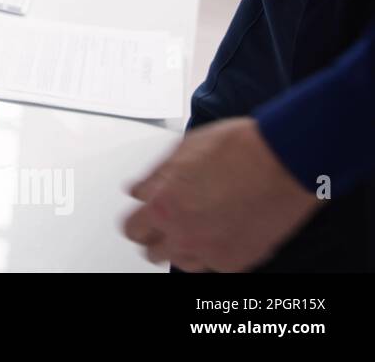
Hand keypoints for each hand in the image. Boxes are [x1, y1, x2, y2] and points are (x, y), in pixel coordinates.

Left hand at [123, 117, 322, 271]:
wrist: (284, 160)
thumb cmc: (239, 148)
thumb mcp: (182, 152)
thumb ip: (155, 178)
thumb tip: (138, 190)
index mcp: (162, 205)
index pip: (132, 228)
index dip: (138, 221)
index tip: (143, 217)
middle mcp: (182, 233)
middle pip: (151, 251)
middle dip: (157, 237)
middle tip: (168, 224)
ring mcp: (210, 251)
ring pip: (182, 262)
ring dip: (184, 248)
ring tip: (198, 229)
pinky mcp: (238, 261)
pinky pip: (215, 266)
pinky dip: (216, 254)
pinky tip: (223, 234)